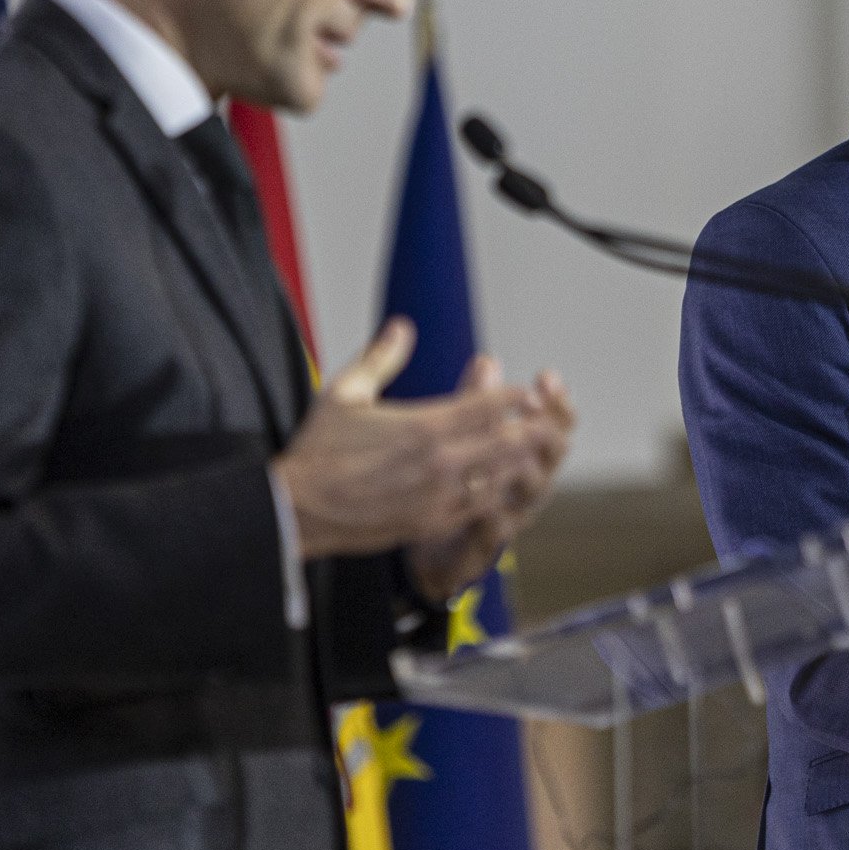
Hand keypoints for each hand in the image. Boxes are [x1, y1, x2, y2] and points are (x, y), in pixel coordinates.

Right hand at [269, 318, 569, 560]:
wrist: (296, 509)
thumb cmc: (318, 450)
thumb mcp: (345, 392)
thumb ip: (380, 357)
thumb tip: (402, 327)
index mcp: (423, 426)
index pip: (486, 405)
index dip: (514, 397)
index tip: (531, 392)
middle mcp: (439, 462)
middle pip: (504, 441)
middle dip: (530, 428)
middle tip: (552, 420)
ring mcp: (438, 497)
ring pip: (497, 477)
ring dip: (519, 462)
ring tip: (539, 452)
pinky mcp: (429, 523)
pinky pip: (477, 509)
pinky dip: (497, 495)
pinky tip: (504, 488)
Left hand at [405, 358, 574, 602]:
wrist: (433, 546)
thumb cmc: (457, 481)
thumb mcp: (465, 437)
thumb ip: (476, 402)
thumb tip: (488, 360)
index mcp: (529, 452)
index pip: (557, 421)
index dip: (556, 400)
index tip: (547, 376)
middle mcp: (529, 482)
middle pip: (553, 453)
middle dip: (546, 427)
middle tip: (536, 407)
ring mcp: (512, 515)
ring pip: (531, 491)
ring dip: (524, 468)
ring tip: (515, 448)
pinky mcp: (484, 545)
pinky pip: (494, 530)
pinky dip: (492, 515)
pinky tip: (484, 499)